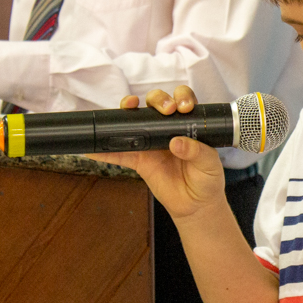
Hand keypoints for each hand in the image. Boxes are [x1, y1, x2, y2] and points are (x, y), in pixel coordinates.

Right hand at [89, 86, 226, 219]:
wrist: (196, 205)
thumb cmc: (207, 180)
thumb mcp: (209, 165)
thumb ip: (197, 152)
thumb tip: (176, 142)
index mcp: (188, 125)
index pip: (182, 101)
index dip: (181, 97)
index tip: (183, 107)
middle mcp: (167, 129)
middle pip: (156, 104)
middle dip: (158, 100)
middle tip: (165, 109)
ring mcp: (151, 143)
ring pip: (135, 122)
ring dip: (127, 112)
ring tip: (127, 107)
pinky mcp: (139, 161)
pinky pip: (119, 154)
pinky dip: (104, 151)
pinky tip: (92, 149)